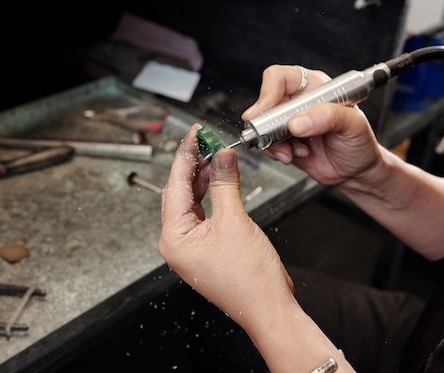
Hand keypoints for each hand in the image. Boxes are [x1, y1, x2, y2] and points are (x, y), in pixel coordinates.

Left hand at [159, 123, 294, 329]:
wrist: (269, 308)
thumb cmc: (250, 280)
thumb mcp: (235, 221)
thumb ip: (225, 184)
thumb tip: (222, 157)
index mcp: (174, 238)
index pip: (175, 186)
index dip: (186, 155)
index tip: (194, 134)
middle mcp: (177, 243)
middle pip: (180, 192)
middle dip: (193, 164)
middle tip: (205, 139)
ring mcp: (192, 246)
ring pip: (192, 201)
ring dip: (202, 177)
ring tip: (213, 153)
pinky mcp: (206, 247)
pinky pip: (203, 213)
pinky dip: (211, 194)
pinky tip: (218, 178)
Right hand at [242, 65, 382, 185]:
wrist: (357, 172)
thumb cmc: (360, 144)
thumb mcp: (353, 125)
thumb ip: (328, 117)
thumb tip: (297, 122)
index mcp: (315, 87)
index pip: (280, 78)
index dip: (268, 93)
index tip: (264, 112)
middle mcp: (299, 102)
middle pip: (266, 103)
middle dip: (267, 124)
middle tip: (274, 137)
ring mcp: (290, 123)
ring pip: (263, 126)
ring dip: (274, 142)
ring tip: (293, 151)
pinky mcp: (285, 142)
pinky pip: (267, 144)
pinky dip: (276, 152)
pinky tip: (294, 156)